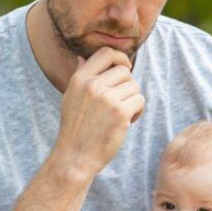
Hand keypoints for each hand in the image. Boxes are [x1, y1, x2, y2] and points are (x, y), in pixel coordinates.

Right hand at [56, 48, 144, 177]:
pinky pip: (140, 101)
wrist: (75, 157)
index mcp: (79, 79)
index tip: (125, 68)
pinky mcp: (120, 113)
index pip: (106, 53)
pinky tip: (127, 122)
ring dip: (133, 100)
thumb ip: (80, 76)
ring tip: (122, 115)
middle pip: (124, 71)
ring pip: (134, 87)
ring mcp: (106, 98)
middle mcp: (92, 85)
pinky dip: (137, 112)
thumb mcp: (71, 97)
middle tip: (121, 102)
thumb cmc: (75, 129)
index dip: (120, 58)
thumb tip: (82, 56)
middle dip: (127, 86)